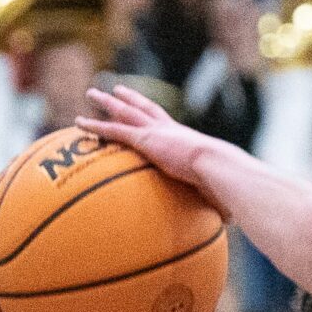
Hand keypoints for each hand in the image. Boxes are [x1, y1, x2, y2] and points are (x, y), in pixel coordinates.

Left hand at [79, 84, 244, 199]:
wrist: (218, 166)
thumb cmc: (225, 182)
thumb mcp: (220, 189)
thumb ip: (219, 202)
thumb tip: (232, 221)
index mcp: (185, 139)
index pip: (166, 122)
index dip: (153, 114)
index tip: (144, 107)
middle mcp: (168, 130)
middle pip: (143, 108)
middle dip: (129, 98)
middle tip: (115, 90)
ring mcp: (155, 132)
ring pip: (125, 112)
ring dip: (107, 103)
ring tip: (91, 93)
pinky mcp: (145, 140)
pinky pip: (114, 131)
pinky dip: (96, 127)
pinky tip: (79, 123)